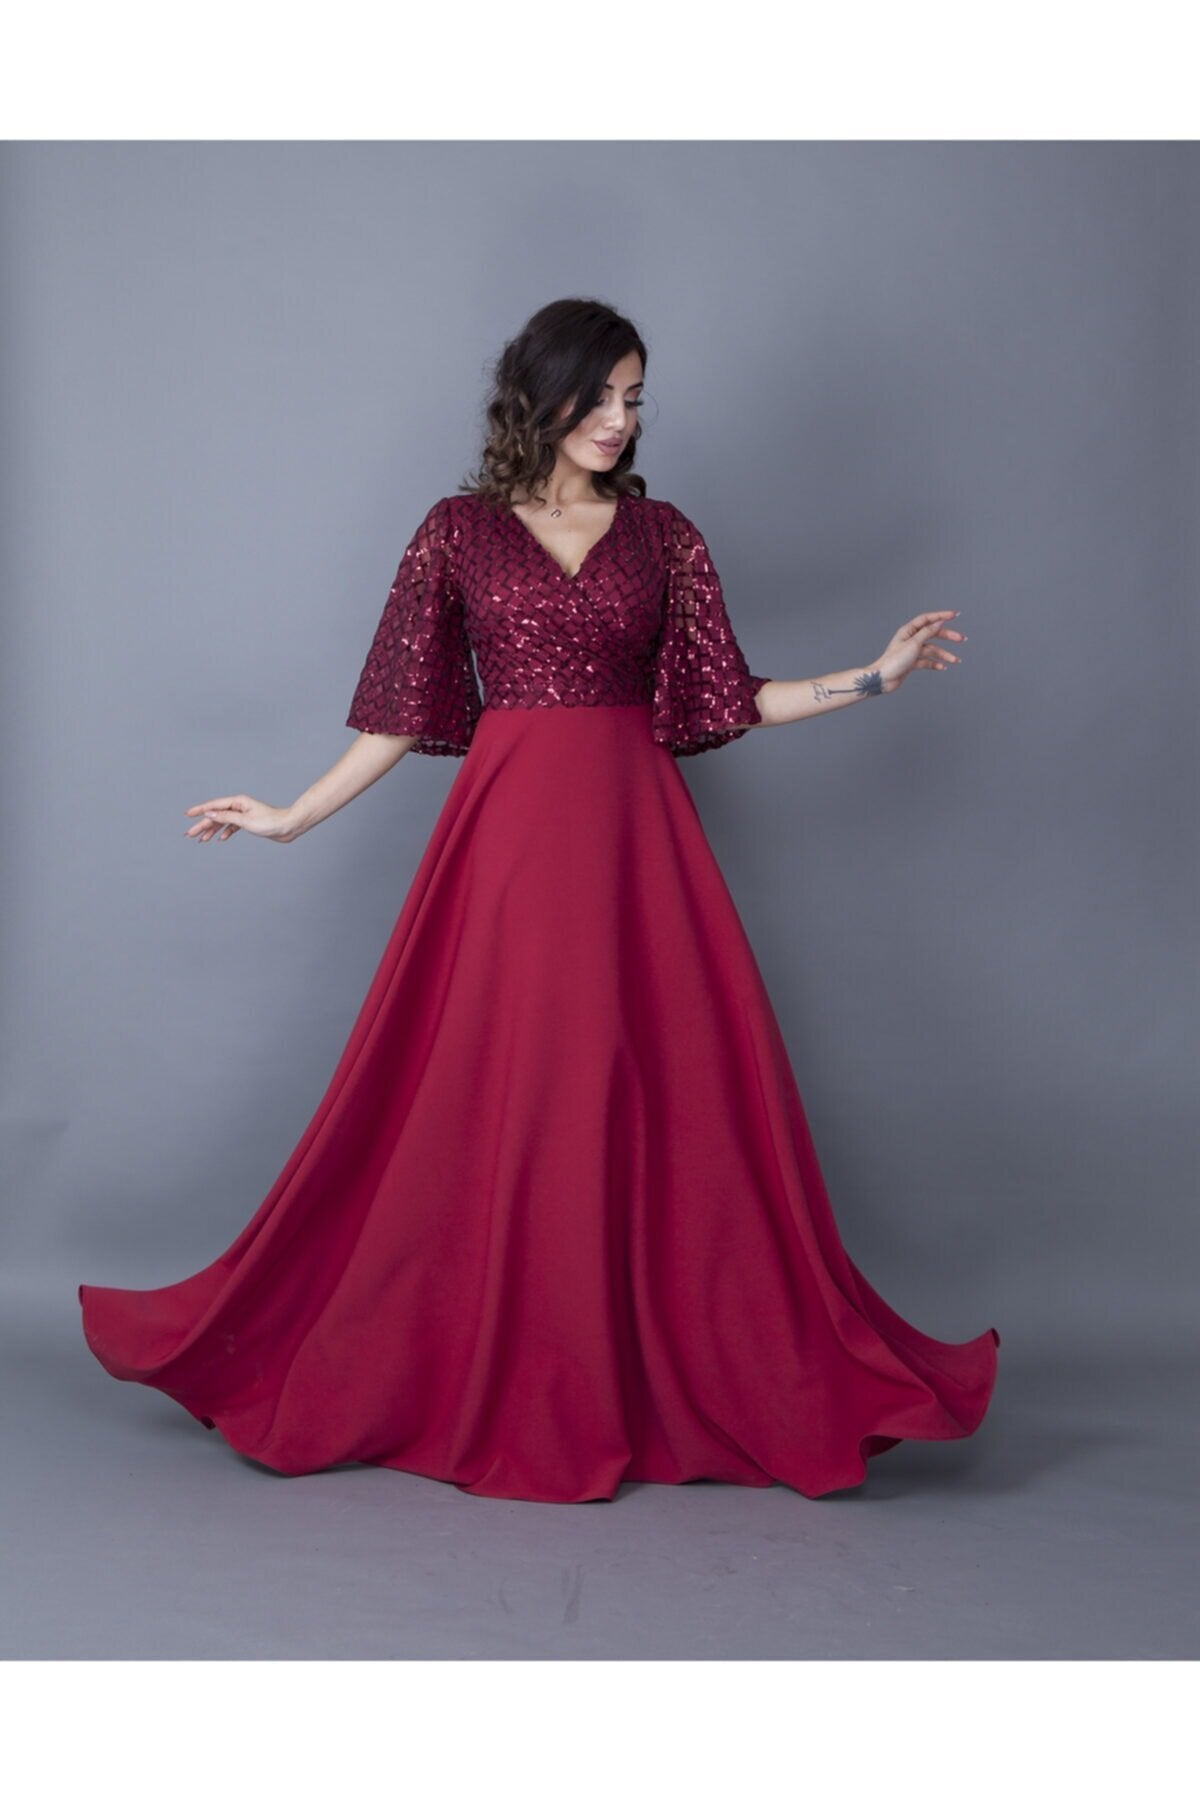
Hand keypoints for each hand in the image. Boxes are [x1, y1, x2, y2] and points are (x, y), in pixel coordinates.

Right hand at [183, 795, 297, 843]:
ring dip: (212, 831)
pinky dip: (226, 832)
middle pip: (216, 815)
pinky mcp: (249, 823)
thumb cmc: (270, 822)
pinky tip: (220, 839)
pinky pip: (232, 827)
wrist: (288, 827)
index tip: (187, 815)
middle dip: (202, 825)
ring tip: (201, 840)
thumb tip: (209, 814)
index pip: (213, 805)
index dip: (199, 810)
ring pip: (223, 822)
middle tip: (190, 834)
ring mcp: (243, 814)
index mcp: (237, 802)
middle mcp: (239, 806)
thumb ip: (226, 817)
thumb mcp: (245, 821)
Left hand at [874, 611, 965, 693]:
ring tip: (955, 661)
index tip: (955, 615)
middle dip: (948, 636)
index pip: (928, 619)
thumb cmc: (894, 661)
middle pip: (933, 634)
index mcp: (908, 631)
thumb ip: (927, 632)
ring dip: (944, 655)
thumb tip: (939, 622)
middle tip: (962, 639)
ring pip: (932, 650)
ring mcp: (912, 651)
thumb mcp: (914, 644)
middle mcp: (910, 639)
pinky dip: (935, 664)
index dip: (941, 615)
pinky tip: (942, 667)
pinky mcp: (912, 663)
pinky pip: (927, 661)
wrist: (882, 679)